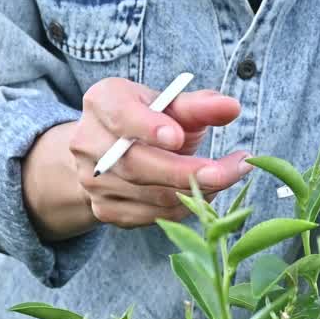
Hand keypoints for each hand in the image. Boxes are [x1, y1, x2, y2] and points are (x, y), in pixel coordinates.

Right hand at [23, 78, 251, 238]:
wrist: (112, 152)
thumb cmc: (150, 119)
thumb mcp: (171, 104)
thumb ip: (199, 106)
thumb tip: (230, 107)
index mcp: (102, 102)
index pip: (121, 115)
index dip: (148, 127)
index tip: (179, 137)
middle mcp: (88, 142)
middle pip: (135, 164)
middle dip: (185, 172)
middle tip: (227, 171)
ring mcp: (93, 181)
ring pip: (149, 195)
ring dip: (195, 191)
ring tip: (229, 177)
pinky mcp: (106, 210)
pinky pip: (153, 216)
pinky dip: (185, 207)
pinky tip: (206, 193)